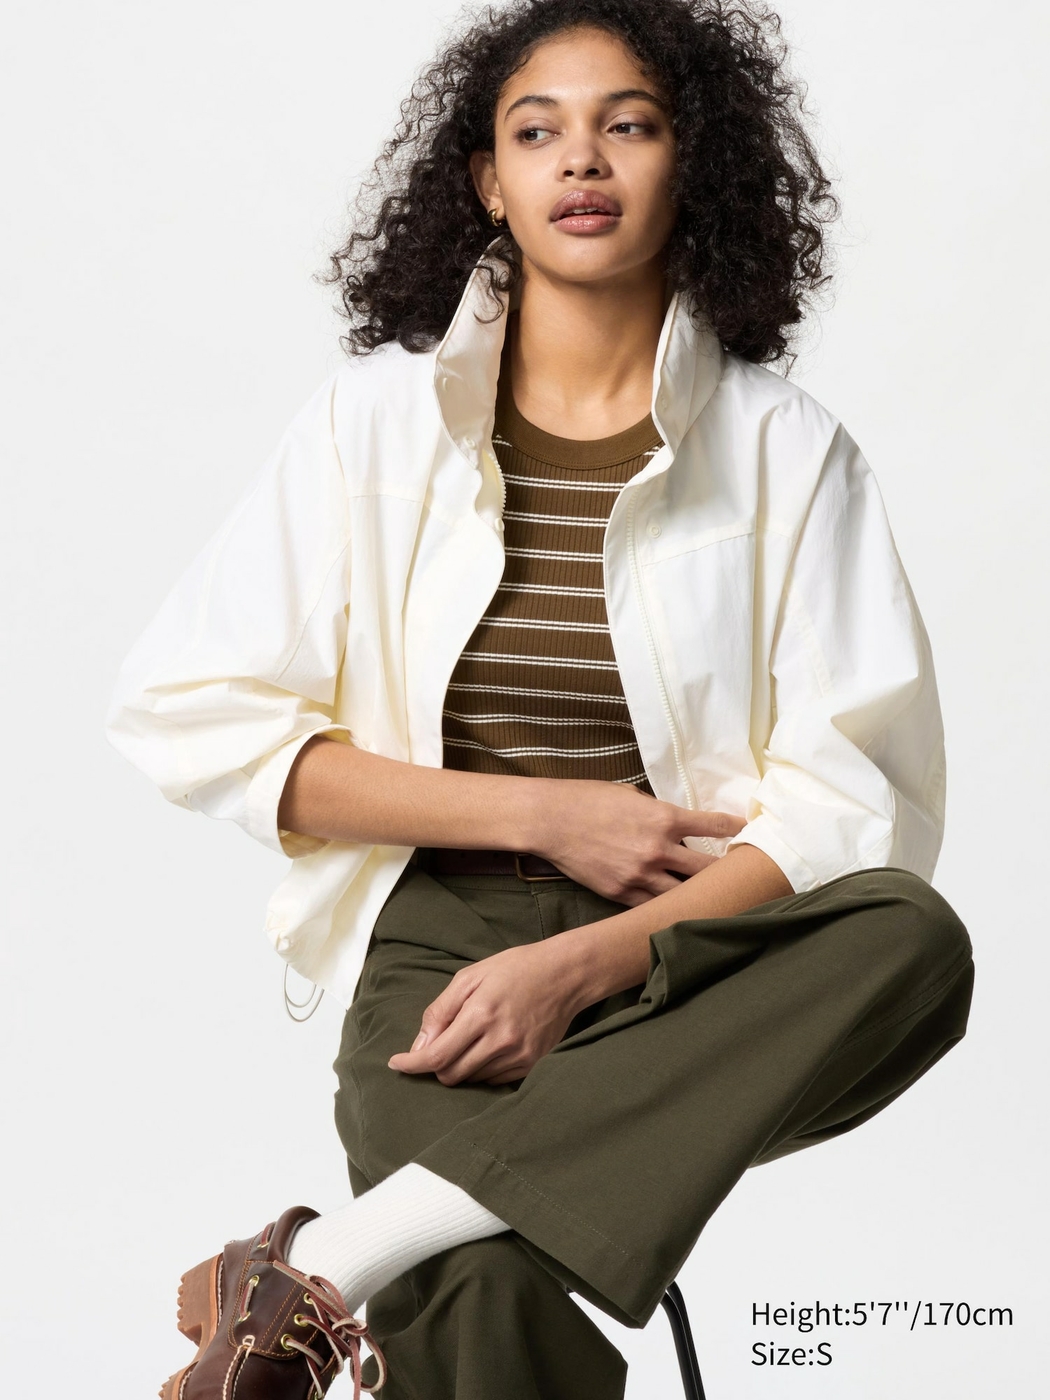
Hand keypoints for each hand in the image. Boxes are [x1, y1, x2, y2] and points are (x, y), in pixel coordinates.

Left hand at [387, 939, 584, 1085]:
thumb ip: (441, 1011)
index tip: (396, 1064)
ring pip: (472, 1079)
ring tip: (470, 1039)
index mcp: (481, 1014)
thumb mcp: (470, 977)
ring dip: (460, 1066)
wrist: (565, 974)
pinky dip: (481, 1070)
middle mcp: (500, 1040)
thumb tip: (419, 1044)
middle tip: (438, 1045)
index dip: (412, 1064)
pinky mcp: (532, 1064)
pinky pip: (494, 1080)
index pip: (437, 1055)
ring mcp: (519, 1055)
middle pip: (451, 1074)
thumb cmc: (515, 969)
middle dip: (435, 1065)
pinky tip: (487, 1047)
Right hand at [526, 779, 745, 904]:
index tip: (749, 832)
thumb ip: (659, 812)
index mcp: (663, 818)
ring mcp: (640, 875)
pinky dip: (667, 906)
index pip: (713, 826)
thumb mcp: (632, 796)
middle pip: (707, 869)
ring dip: (700, 896)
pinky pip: (654, 906)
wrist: (552, 820)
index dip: (736, 829)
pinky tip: (679, 910)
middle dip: (726, 873)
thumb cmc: (589, 799)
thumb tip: (678, 825)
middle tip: (741, 876)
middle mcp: (658, 849)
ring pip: (684, 895)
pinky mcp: (622, 894)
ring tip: (716, 900)